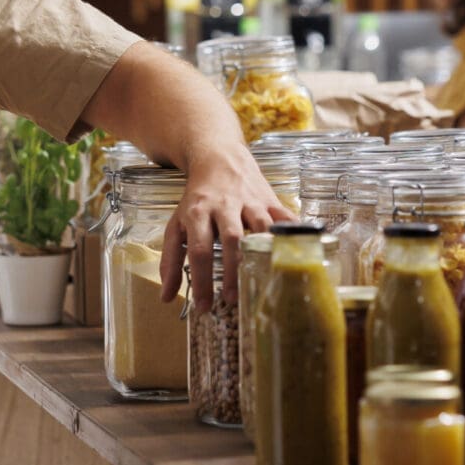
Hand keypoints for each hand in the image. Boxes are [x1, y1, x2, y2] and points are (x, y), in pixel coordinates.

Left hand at [160, 147, 294, 311]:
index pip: (199, 250)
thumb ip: (170, 260)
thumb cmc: (196, 198)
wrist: (218, 157)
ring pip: (261, 227)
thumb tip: (167, 297)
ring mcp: (250, 201)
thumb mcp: (176, 224)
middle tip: (232, 300)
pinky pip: (285, 217)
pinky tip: (298, 252)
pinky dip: (293, 233)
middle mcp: (224, 205)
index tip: (204, 307)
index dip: (202, 281)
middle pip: (232, 238)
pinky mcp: (269, 198)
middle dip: (233, 270)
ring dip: (262, 254)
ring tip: (262, 281)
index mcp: (198, 212)